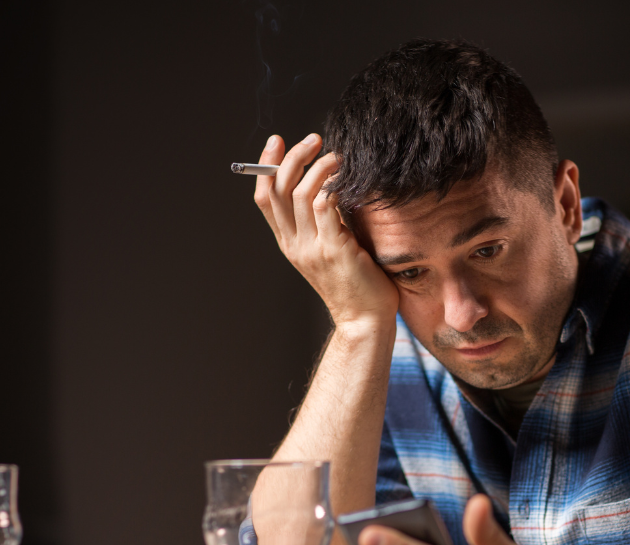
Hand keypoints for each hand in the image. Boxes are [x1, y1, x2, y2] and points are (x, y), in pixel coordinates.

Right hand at [253, 134, 398, 329]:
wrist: (365, 320)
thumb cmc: (355, 282)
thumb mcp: (329, 248)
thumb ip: (323, 221)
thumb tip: (328, 182)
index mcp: (288, 243)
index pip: (265, 197)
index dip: (266, 165)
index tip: (277, 141)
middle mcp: (295, 245)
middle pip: (279, 189)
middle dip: (292, 156)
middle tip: (314, 139)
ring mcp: (313, 248)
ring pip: (302, 193)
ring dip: (319, 166)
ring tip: (338, 156)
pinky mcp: (336, 250)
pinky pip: (327, 206)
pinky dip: (334, 185)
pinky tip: (347, 177)